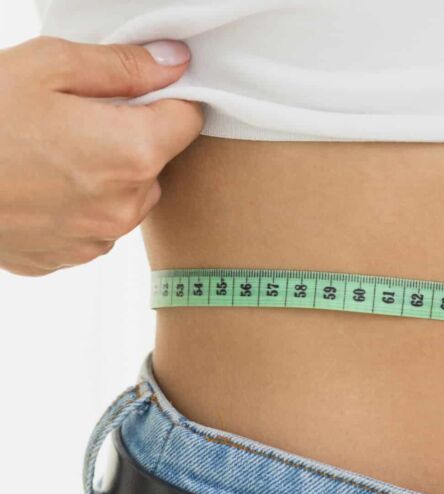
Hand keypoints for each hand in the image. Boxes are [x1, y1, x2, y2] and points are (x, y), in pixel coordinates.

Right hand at [0, 37, 202, 275]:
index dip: (163, 99)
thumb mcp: (46, 66)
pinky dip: (72, 204)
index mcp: (134, 153)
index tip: (129, 91)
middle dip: (127, 137)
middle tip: (68, 118)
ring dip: (101, 174)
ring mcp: (95, 239)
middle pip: (156, 161)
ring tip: (42, 152)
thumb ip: (122, 66)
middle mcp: (126, 205)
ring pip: (124, 196)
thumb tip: (175, 61)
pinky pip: (89, 224)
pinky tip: (31, 184)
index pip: (188, 119)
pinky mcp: (65, 258)